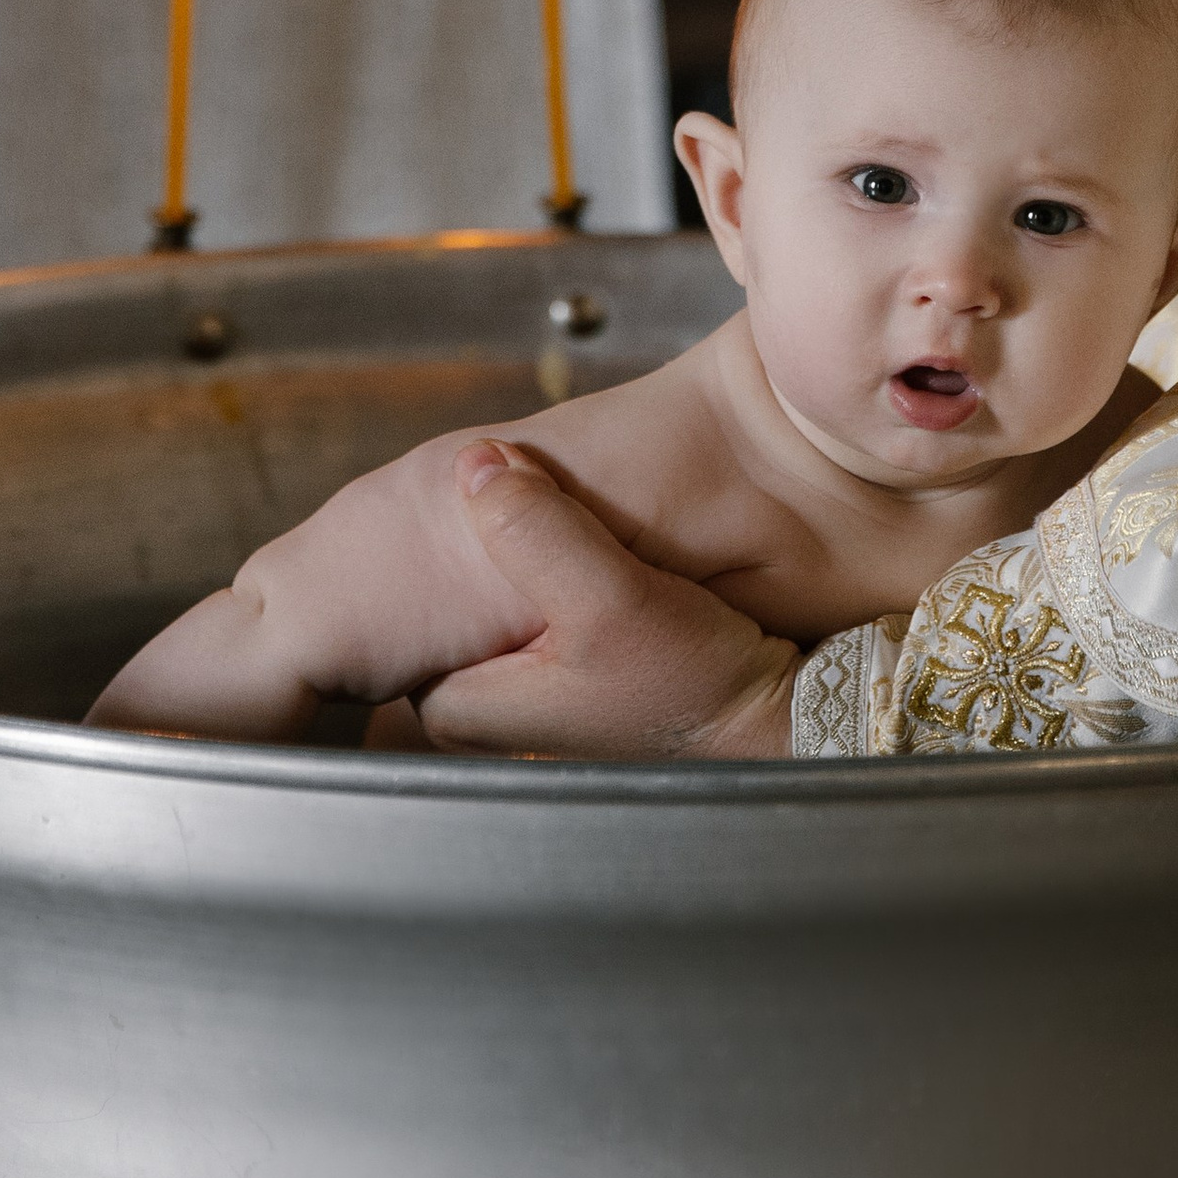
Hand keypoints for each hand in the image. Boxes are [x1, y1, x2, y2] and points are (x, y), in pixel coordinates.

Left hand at [414, 443, 799, 758]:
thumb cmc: (696, 682)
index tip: (465, 484)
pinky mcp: (564, 674)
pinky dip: (545, 564)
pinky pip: (529, 599)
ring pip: (490, 592)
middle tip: (500, 478)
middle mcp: (481, 708)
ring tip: (535, 496)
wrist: (772, 712)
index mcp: (459, 706)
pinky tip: (575, 534)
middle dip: (471, 538)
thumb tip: (475, 465)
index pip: (405, 602)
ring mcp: (522, 693)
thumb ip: (537, 533)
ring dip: (514, 547)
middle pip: (447, 593)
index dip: (433, 536)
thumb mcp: (612, 600)